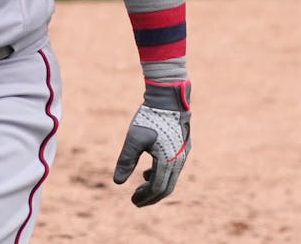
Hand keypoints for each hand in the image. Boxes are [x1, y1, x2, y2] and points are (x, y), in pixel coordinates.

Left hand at [113, 80, 190, 205]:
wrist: (169, 98)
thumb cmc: (150, 117)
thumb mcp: (134, 138)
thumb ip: (126, 160)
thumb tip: (117, 182)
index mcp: (169, 161)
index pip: (157, 188)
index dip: (145, 197)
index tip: (133, 201)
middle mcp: (179, 161)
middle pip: (166, 187)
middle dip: (151, 196)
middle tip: (136, 202)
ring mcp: (183, 154)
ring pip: (171, 178)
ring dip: (155, 186)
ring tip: (140, 189)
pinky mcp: (182, 147)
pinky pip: (173, 168)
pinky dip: (160, 174)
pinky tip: (147, 173)